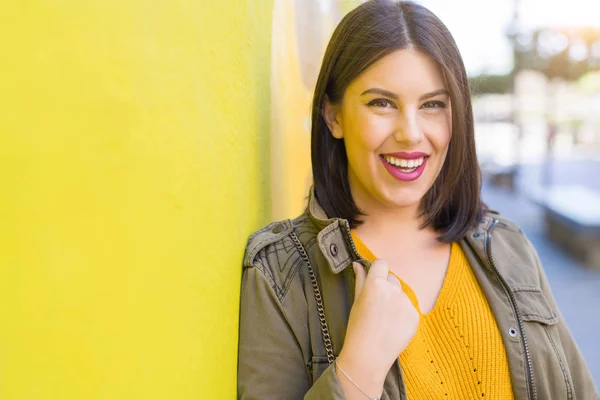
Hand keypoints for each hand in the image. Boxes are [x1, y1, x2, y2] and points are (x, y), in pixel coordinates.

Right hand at [337, 260, 419, 394]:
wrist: (368, 356)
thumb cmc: (357, 328)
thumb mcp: (356, 302)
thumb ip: (360, 280)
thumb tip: (358, 264)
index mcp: (375, 284)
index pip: (382, 263)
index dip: (377, 270)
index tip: (374, 278)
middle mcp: (393, 290)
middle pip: (392, 279)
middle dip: (386, 287)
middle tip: (376, 305)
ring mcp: (406, 303)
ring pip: (401, 294)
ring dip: (395, 301)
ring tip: (384, 319)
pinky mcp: (415, 316)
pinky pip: (409, 308)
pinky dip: (403, 315)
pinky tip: (393, 327)